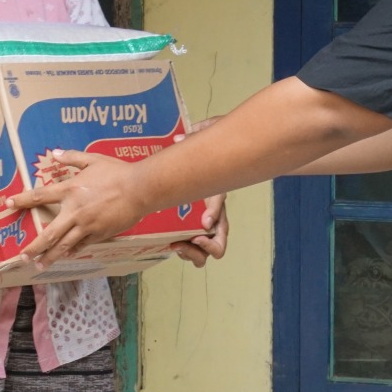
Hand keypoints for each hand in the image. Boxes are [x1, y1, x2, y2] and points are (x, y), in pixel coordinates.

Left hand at [7, 150, 146, 266]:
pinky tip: (66, 256)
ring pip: (64, 245)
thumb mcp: (93, 159)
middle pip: (49, 233)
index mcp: (70, 189)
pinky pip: (82, 245)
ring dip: (50, 256)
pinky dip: (72, 251)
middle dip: (34, 246)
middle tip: (22, 256)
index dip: (22, 200)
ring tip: (40, 264)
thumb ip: (72, 158)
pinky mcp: (99, 234)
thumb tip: (55, 153)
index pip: (40, 196)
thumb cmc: (117, 172)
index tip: (8, 204)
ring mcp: (86, 225)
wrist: (140, 189)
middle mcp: (74, 210)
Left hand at [170, 117, 228, 267]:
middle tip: (193, 238)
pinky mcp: (192, 233)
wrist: (202, 170)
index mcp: (218, 199)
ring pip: (207, 251)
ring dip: (193, 252)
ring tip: (177, 245)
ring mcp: (204, 228)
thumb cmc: (208, 159)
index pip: (219, 209)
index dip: (213, 215)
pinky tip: (171, 243)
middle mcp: (214, 217)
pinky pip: (193, 251)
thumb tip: (179, 140)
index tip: (203, 223)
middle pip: (220, 241)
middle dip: (207, 246)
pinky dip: (185, 251)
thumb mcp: (207, 143)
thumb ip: (196, 138)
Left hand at [170, 192, 227, 266]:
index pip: (218, 249)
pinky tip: (168, 237)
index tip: (196, 238)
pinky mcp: (184, 238)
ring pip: (189, 256)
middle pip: (201, 258)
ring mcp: (195, 241)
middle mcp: (208, 240)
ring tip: (172, 242)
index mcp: (219, 232)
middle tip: (178, 243)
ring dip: (181, 251)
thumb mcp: (216, 195)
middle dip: (190, 253)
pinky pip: (180, 249)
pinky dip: (175, 246)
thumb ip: (215, 208)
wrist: (194, 187)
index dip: (208, 248)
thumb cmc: (210, 192)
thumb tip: (207, 224)